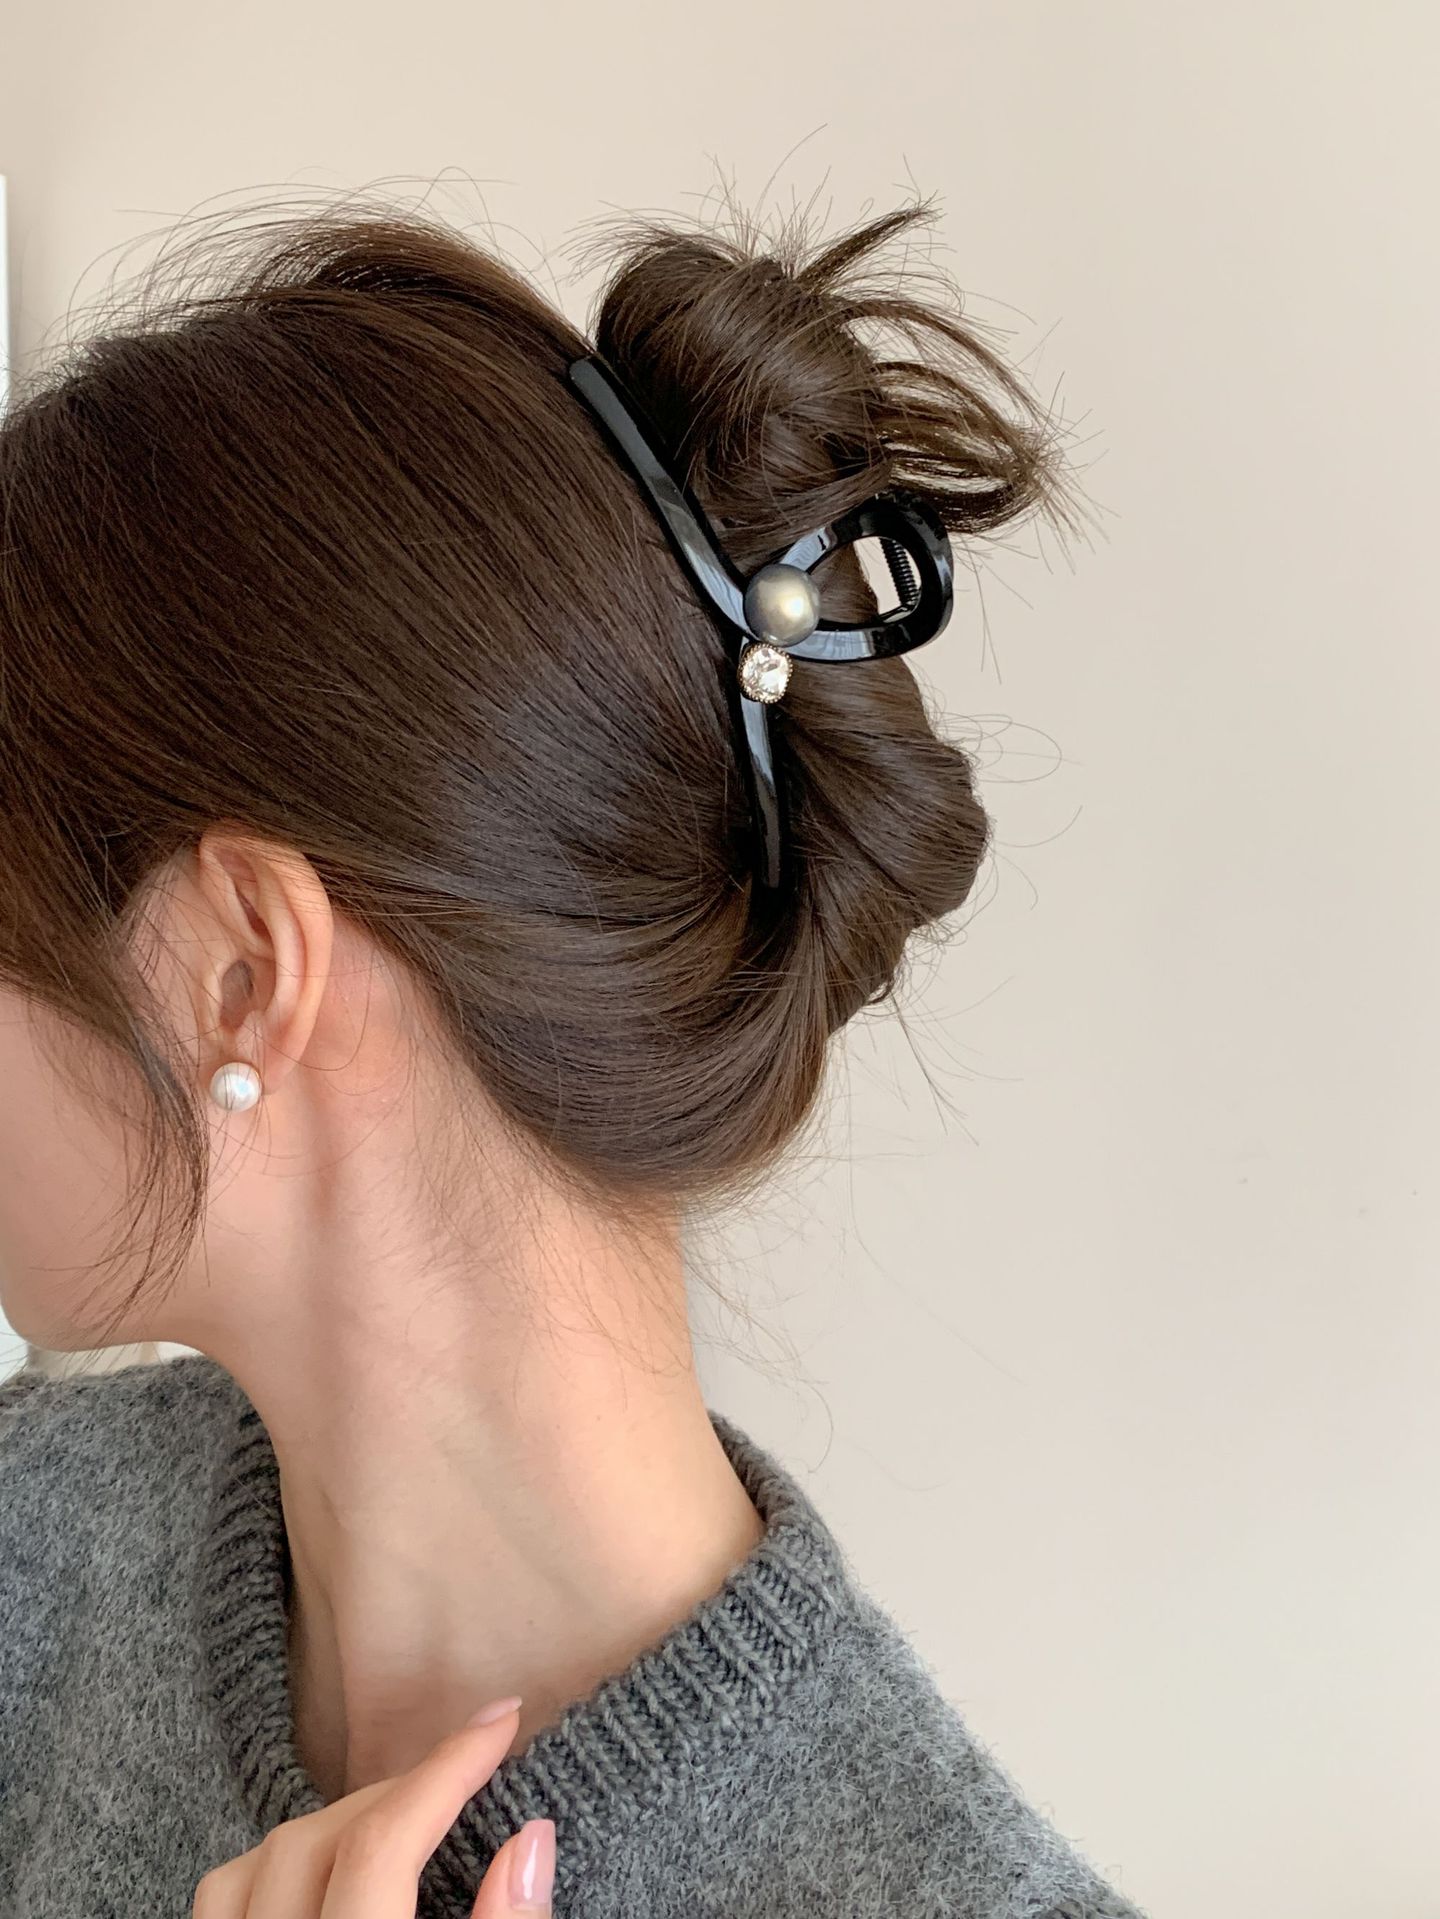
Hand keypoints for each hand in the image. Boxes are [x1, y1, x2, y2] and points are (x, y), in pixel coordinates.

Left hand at [192, 1698, 554, 1916]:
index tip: (501, 1720)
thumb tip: (532, 1837)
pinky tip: (322, 1864)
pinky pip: (219, 1900)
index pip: (382, 1847)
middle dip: (397, 1792)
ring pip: (250, 1864)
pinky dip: (268, 1864)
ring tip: (396, 1813)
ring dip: (327, 1822)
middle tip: (465, 1771)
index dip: (446, 1771)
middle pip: (316, 1842)